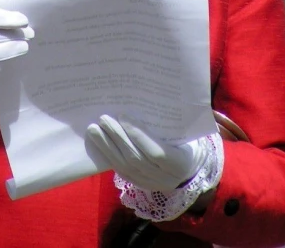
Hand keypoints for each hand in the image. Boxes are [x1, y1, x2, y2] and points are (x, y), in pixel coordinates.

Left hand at [87, 115, 207, 191]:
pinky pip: (122, 173)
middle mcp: (166, 178)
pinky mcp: (141, 186)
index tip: (123, 115)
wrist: (190, 167)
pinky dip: (109, 157)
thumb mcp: (183, 132)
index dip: (138, 134)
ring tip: (94, 130)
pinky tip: (99, 144)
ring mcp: (153, 184)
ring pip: (125, 167)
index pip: (156, 151)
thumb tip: (142, 98)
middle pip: (136, 158)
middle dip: (117, 138)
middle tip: (103, 119)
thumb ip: (166, 122)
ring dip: (107, 147)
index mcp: (181, 162)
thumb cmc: (186, 140)